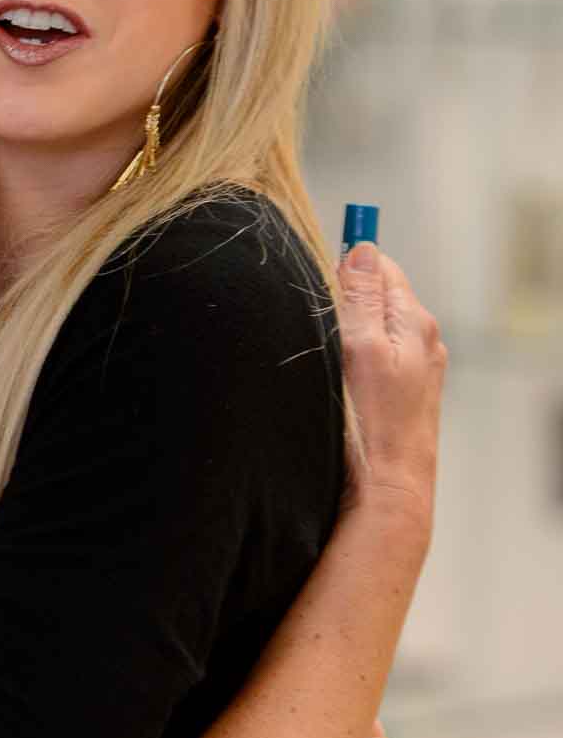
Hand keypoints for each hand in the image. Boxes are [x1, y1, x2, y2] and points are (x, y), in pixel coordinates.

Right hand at [336, 245, 446, 534]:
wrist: (386, 488)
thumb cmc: (370, 422)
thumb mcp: (359, 348)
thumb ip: (360, 297)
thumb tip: (362, 250)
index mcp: (414, 321)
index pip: (380, 267)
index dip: (345, 266)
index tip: (317, 282)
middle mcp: (422, 339)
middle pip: (376, 295)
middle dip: (344, 298)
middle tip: (315, 322)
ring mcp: (414, 366)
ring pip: (373, 326)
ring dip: (346, 329)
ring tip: (324, 354)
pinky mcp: (401, 390)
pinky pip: (374, 354)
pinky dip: (353, 356)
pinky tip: (338, 378)